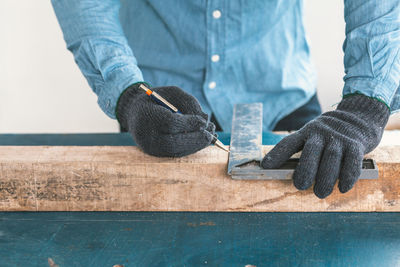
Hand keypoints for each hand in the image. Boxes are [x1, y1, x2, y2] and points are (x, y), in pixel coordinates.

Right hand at [117, 83, 215, 156]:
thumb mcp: (172, 93)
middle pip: (172, 142)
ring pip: (175, 151)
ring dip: (195, 146)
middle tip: (210, 134)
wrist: (135, 112)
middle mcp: (145, 134)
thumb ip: (189, 102)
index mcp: (147, 114)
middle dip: (195, 139)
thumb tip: (205, 119)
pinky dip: (190, 149)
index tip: (204, 122)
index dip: (189, 124)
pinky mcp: (155, 154)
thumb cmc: (157, 100)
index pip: (170, 123)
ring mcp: (149, 147)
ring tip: (209, 137)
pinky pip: (174, 154)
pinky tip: (200, 142)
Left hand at [261, 94, 388, 197]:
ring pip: (331, 158)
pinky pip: (352, 162)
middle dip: (305, 170)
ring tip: (320, 193)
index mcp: (306, 132)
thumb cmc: (328, 136)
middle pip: (311, 151)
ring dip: (325, 178)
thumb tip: (281, 173)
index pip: (289, 143)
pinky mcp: (356, 145)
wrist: (359, 119)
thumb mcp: (312, 137)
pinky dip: (347, 177)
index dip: (276, 154)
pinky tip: (342, 188)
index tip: (265, 167)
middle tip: (300, 186)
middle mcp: (321, 133)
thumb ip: (300, 152)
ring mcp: (339, 138)